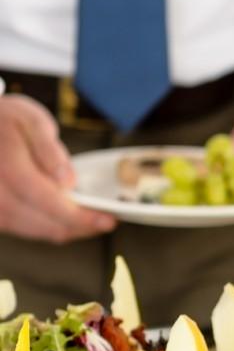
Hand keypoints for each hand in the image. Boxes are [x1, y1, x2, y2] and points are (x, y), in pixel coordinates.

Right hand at [0, 95, 114, 242]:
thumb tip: (67, 182)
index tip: (106, 220)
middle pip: (35, 219)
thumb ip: (50, 151)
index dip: (75, 214)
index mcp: (5, 162)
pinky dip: (46, 227)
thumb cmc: (9, 121)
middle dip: (75, 226)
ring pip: (27, 228)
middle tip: (106, 223)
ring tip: (91, 223)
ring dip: (63, 230)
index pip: (41, 196)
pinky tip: (66, 222)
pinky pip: (19, 226)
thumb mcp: (33, 121)